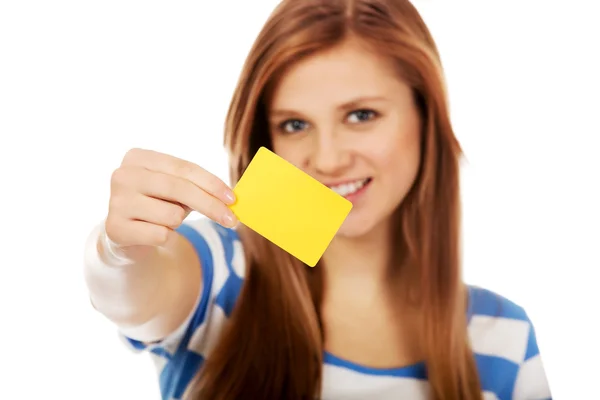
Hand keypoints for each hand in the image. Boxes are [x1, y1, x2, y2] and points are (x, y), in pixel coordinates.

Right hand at [104, 148, 236, 258]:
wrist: (128, 235)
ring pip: (172, 215)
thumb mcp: (177, 190)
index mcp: (138, 157)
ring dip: (178, 222)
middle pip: (179, 189)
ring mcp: (116, 201)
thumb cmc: (158, 205)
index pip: (184, 168)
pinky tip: (153, 233)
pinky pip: (160, 235)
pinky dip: (166, 238)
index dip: (212, 184)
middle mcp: (123, 175)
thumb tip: (230, 200)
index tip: (232, 199)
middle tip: (231, 220)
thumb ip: (199, 188)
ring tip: (164, 220)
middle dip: (210, 205)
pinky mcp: (115, 228)